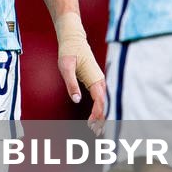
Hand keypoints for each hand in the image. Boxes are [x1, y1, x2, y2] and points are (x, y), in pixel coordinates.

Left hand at [55, 12, 106, 126]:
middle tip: (96, 133)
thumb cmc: (69, 50)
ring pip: (104, 101)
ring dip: (102, 115)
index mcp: (95, 78)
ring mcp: (99, 80)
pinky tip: (95, 117)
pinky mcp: (95, 80)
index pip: (100, 100)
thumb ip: (71, 84)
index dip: (98, 113)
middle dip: (102, 119)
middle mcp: (100, 80)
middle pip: (105, 103)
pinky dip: (100, 108)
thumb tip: (76, 100)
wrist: (73, 37)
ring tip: (96, 129)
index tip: (92, 124)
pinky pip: (100, 97)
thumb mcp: (65, 67)